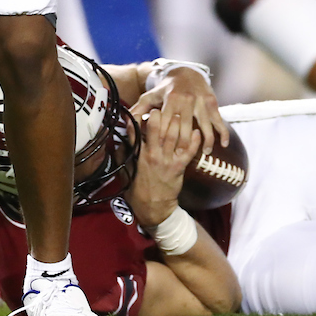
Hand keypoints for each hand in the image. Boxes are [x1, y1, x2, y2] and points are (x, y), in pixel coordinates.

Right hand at [125, 108, 201, 228]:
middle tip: (162, 107)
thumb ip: (122, 153)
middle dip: (159, 115)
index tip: (138, 110)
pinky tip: (196, 131)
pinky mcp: (179, 167)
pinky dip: (194, 141)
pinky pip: (189, 151)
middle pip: (157, 129)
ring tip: (179, 113)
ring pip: (174, 136)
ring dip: (177, 123)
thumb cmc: (137, 188)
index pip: (135, 132)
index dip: (136, 118)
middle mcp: (153, 154)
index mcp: (138, 154)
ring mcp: (167, 160)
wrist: (153, 208)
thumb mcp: (124, 170)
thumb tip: (119, 139)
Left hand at [130, 67, 227, 156]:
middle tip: (181, 157)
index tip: (161, 150)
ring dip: (206, 141)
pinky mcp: (211, 102)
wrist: (185, 72)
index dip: (163, 138)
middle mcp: (186, 100)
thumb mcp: (150, 95)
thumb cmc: (165, 88)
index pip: (166, 123)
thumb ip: (139, 109)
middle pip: (186, 127)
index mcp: (170, 99)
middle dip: (184, 143)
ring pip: (205, 125)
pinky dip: (222, 132)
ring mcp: (200, 102)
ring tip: (205, 153)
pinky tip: (222, 144)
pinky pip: (219, 120)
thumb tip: (126, 121)